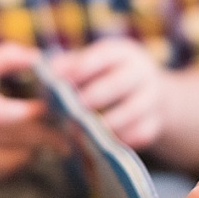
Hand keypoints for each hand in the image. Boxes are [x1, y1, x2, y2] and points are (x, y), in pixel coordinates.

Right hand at [0, 43, 67, 179]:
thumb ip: (10, 57)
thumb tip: (42, 58)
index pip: (0, 114)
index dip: (29, 114)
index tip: (52, 107)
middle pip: (13, 139)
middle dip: (46, 136)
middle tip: (69, 131)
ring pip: (13, 160)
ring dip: (34, 149)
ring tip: (44, 136)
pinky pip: (4, 171)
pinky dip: (20, 160)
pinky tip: (25, 146)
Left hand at [49, 38, 166, 150]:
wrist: (147, 91)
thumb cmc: (106, 76)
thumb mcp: (92, 62)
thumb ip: (68, 66)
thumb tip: (43, 70)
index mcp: (121, 54)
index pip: (102, 56)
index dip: (80, 68)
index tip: (58, 81)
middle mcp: (140, 72)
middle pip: (119, 84)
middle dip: (94, 96)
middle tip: (73, 110)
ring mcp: (150, 98)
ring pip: (132, 111)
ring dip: (106, 123)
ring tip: (84, 132)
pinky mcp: (154, 123)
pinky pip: (140, 133)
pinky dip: (122, 139)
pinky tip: (103, 144)